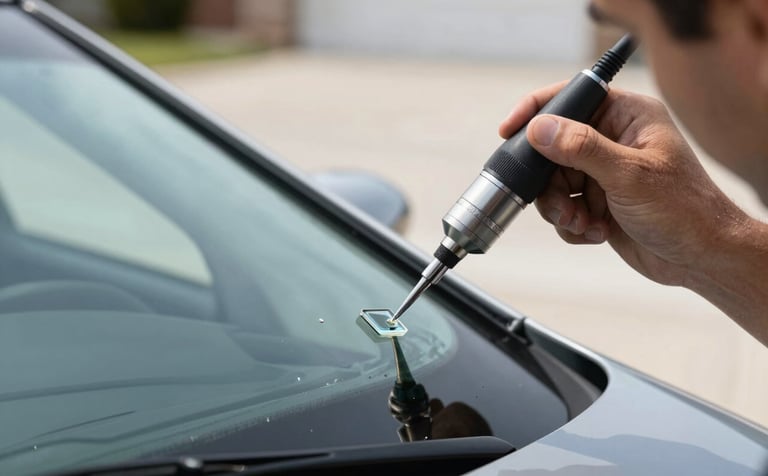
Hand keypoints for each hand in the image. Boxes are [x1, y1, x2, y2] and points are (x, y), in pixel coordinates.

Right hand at [499, 83, 748, 287]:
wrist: (700, 258)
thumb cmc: (685, 209)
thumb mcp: (629, 174)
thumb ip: (581, 148)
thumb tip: (540, 128)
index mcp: (626, 116)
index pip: (571, 99)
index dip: (537, 112)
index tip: (510, 131)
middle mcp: (611, 140)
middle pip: (552, 150)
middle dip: (552, 184)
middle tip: (564, 205)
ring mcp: (603, 173)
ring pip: (554, 184)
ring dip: (562, 209)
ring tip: (583, 223)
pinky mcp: (598, 203)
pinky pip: (564, 208)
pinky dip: (573, 225)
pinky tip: (597, 232)